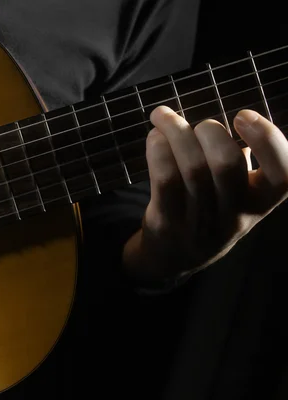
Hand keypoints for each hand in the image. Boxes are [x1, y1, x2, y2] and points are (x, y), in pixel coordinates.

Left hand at [123, 106, 287, 281]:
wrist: (175, 255)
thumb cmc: (210, 206)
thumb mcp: (238, 191)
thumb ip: (239, 158)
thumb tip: (226, 114)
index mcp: (260, 201)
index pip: (285, 175)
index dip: (268, 140)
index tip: (243, 115)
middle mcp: (234, 216)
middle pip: (227, 165)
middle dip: (209, 132)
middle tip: (199, 124)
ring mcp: (200, 222)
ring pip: (192, 170)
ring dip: (175, 133)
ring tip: (162, 115)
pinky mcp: (168, 222)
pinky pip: (165, 181)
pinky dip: (159, 152)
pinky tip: (155, 137)